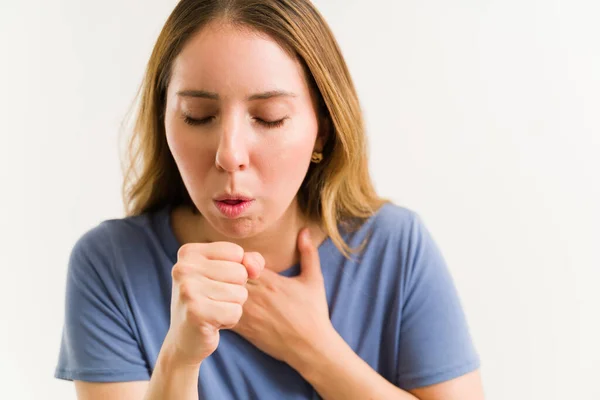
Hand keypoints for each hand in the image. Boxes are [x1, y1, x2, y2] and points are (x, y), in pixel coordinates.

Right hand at [165, 241, 264, 365]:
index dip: (235, 270)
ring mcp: (187, 290)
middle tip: (212, 300)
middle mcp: (183, 268)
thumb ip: (249, 261)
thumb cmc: (210, 299)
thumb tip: (255, 268)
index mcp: (188, 252)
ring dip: (232, 306)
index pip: (236, 252)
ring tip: (212, 310)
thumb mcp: (229, 273)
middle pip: (240, 272)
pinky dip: (229, 320)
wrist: (184, 338)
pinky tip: (212, 322)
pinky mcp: (195, 313)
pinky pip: (235, 312)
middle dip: (235, 290)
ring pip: (240, 293)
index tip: (213, 282)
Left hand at [230, 228, 334, 367]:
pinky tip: (220, 304)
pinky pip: (220, 313)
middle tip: (219, 270)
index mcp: (270, 280)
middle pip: (227, 275)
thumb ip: (308, 253)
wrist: (310, 346)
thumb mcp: (314, 280)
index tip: (240, 261)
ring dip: (218, 288)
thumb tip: (304, 230)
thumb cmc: (313, 313)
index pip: (241, 260)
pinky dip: (217, 306)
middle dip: (223, 271)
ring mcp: (248, 312)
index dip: (236, 258)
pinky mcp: (243, 328)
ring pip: (221, 293)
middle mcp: (256, 295)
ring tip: (216, 285)